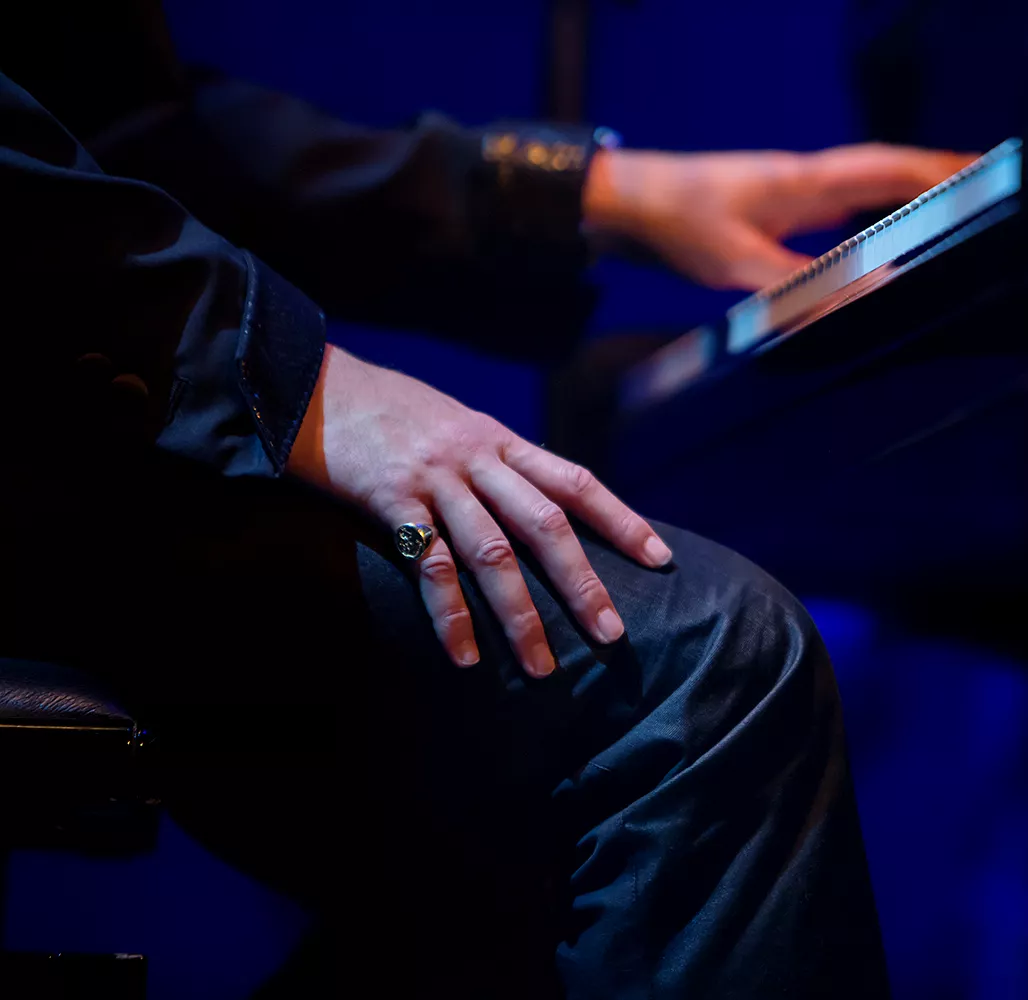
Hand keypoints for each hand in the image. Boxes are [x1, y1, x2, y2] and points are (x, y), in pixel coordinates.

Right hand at [287, 345, 671, 673]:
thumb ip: (499, 466)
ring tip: (542, 668)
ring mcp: (437, 480)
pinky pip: (430, 566)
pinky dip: (450, 615)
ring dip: (521, 615)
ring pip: (492, 553)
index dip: (621, 520)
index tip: (660, 558)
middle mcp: (478, 458)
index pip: (576, 482)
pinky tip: (467, 656)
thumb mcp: (459, 427)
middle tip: (612, 634)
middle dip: (582, 582)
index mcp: (502, 441)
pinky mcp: (391, 501)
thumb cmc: (394, 414)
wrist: (315, 383)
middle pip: (545, 525)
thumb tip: (542, 512)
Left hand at [583, 143, 977, 290]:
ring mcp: (793, 191)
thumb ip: (802, 286)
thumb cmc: (677, 223)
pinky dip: (872, 214)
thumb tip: (865, 295)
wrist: (626, 202)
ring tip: (951, 206)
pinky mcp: (777, 208)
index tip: (986, 173)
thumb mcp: (738, 264)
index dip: (940, 171)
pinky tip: (880, 232)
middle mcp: (807, 179)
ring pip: (865, 186)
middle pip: (887, 171)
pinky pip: (841, 206)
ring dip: (907, 192)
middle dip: (938, 177)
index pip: (888, 169)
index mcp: (806, 181)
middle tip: (987, 186)